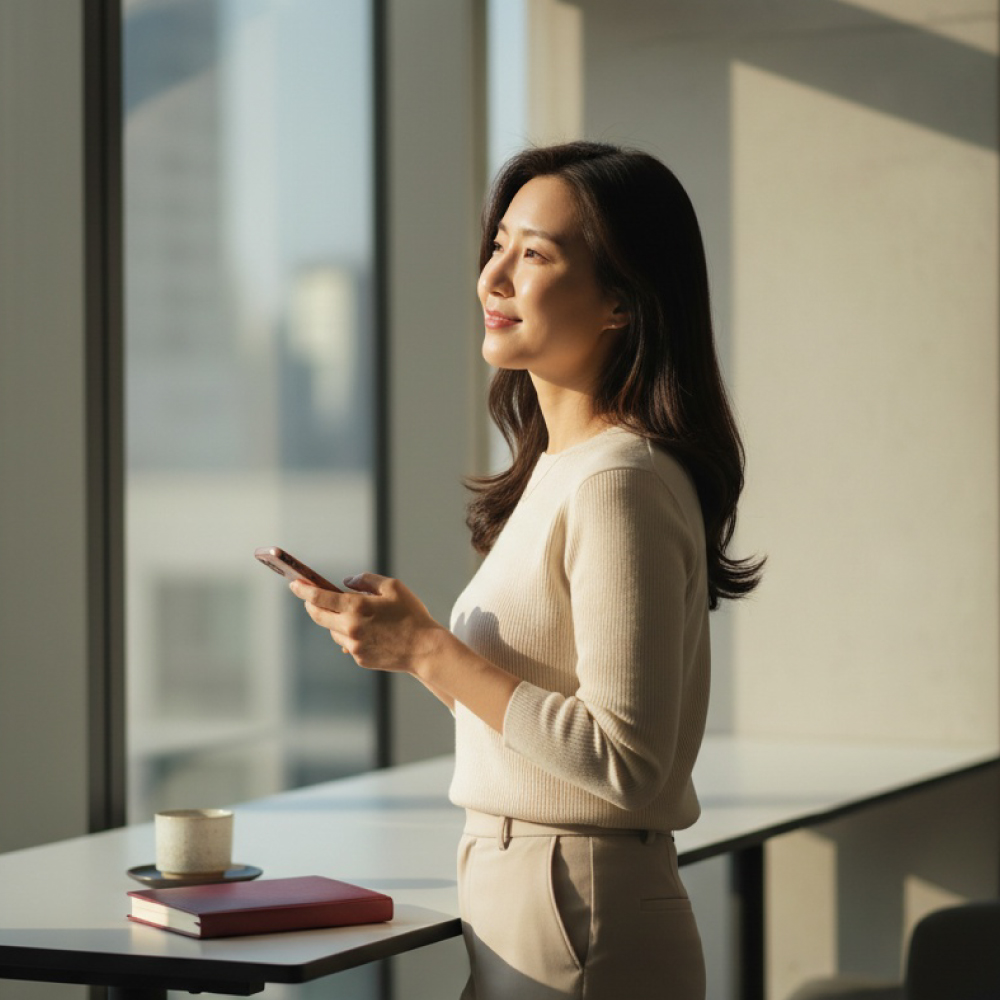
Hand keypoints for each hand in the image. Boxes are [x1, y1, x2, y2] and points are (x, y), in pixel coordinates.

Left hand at [289, 573, 446, 673]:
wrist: (425, 649)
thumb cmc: (411, 615)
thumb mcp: (393, 587)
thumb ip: (366, 580)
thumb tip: (345, 582)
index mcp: (357, 607)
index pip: (319, 597)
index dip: (303, 589)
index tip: (294, 584)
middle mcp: (350, 628)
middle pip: (318, 616)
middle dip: (310, 605)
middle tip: (309, 597)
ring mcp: (353, 646)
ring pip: (332, 630)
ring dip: (334, 620)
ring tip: (352, 614)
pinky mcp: (359, 659)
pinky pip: (346, 643)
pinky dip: (349, 634)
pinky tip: (367, 631)